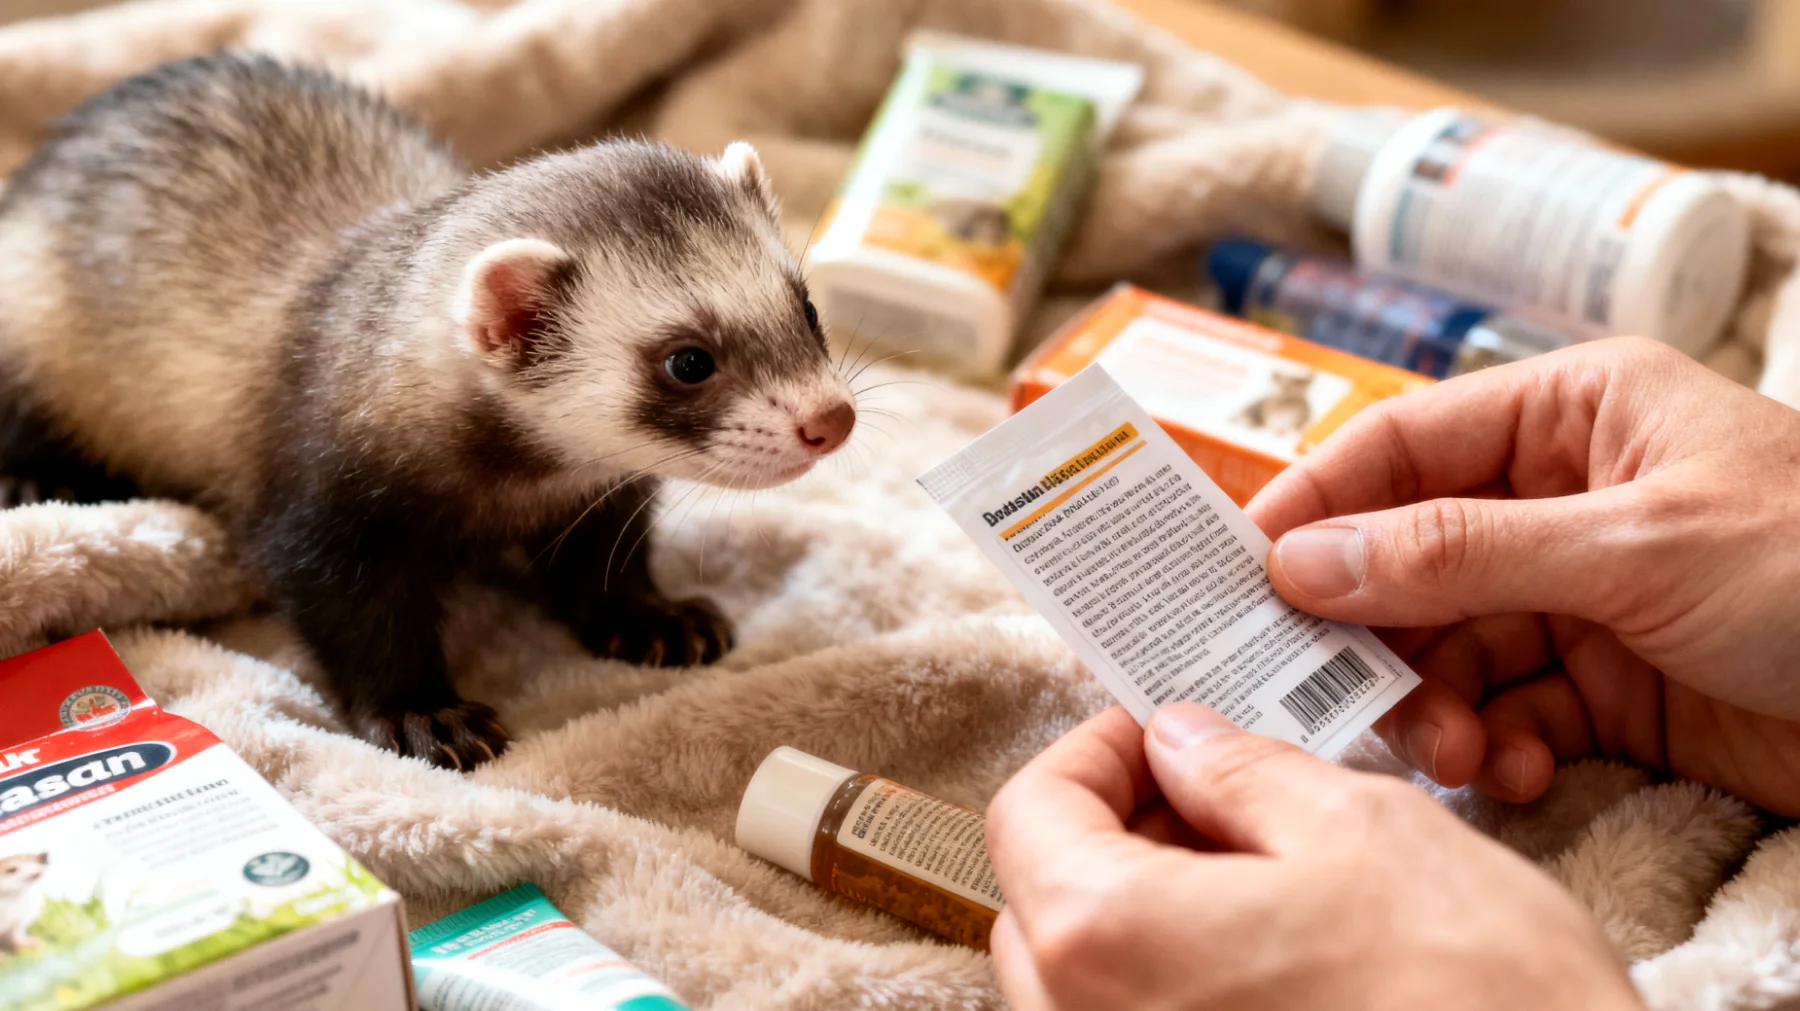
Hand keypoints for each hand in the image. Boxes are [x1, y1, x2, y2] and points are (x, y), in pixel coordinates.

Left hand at [986, 703, 1642, 1010]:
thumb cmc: (1474, 997)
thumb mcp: (1359, 830)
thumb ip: (1237, 772)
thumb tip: (1178, 740)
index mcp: (1103, 939)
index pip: (1028, 811)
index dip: (1096, 750)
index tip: (1162, 729)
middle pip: (1046, 898)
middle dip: (1120, 826)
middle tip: (1217, 791)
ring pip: (1087, 974)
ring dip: (1151, 904)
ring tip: (1263, 873)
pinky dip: (1179, 978)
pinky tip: (1274, 954)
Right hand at [1249, 337, 1799, 813]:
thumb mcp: (1631, 546)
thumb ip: (1458, 552)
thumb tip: (1303, 556)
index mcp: (1572, 415)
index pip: (1404, 443)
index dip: (1317, 499)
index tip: (1243, 564)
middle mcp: (1562, 498)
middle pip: (1408, 556)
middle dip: (1371, 627)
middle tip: (1324, 688)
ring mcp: (1579, 594)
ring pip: (1445, 643)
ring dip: (1426, 700)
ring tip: (1444, 747)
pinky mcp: (1604, 685)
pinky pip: (1500, 708)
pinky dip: (1486, 744)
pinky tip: (1505, 768)